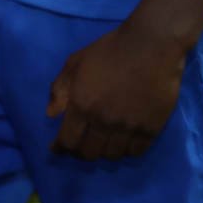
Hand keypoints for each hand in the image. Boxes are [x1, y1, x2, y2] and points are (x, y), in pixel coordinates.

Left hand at [45, 21, 186, 159]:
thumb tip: (50, 115)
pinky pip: (136, 151)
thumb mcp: (74, 63)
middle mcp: (104, 121)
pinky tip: (123, 142)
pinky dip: (127, 150)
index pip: (68, 140)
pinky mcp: (152, 128)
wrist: (149, 47)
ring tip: (102, 143)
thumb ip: (59, 89)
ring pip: (113, 155)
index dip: (61, 148)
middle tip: (81, 144)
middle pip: (89, 153)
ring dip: (104, 152)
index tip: (58, 149)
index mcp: (82, 105)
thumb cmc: (108, 51)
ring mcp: (129, 127)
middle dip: (81, 151)